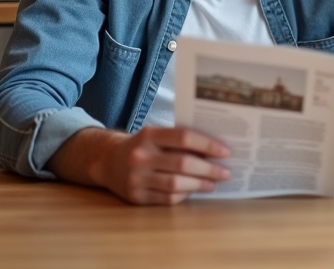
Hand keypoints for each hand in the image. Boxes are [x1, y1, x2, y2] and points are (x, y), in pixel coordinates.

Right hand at [49, 126, 231, 204]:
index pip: (184, 137)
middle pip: (183, 164)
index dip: (207, 145)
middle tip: (226, 172)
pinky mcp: (136, 197)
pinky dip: (184, 195)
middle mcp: (141, 156)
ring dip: (200, 185)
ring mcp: (137, 178)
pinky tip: (194, 190)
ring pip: (176, 184)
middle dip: (209, 169)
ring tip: (213, 183)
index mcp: (149, 135)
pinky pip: (167, 198)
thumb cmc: (142, 146)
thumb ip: (179, 140)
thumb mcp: (155, 135)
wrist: (107, 162)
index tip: (226, 151)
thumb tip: (215, 150)